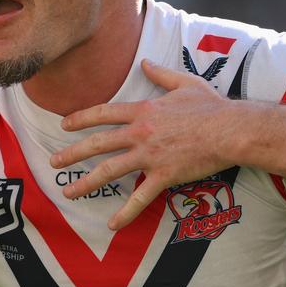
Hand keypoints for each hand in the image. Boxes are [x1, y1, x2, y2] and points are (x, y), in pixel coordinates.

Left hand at [51, 59, 234, 229]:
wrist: (231, 130)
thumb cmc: (212, 107)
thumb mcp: (185, 83)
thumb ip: (161, 74)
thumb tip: (145, 63)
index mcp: (144, 110)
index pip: (103, 114)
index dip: (81, 119)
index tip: (64, 126)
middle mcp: (140, 133)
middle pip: (98, 143)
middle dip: (72, 154)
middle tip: (54, 162)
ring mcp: (150, 155)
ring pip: (109, 171)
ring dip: (86, 182)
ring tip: (68, 192)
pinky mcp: (163, 175)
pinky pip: (140, 198)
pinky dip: (125, 213)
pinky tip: (111, 224)